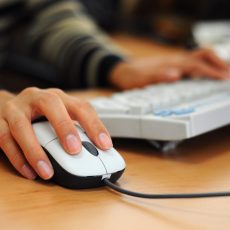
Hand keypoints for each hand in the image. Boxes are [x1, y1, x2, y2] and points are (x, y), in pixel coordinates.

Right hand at [0, 88, 111, 179]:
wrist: (6, 106)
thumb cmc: (39, 115)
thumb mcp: (59, 117)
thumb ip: (75, 130)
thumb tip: (94, 150)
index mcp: (57, 97)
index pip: (80, 106)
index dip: (94, 125)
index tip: (105, 145)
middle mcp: (37, 97)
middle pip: (51, 104)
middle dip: (64, 127)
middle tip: (75, 150)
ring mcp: (16, 108)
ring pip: (22, 126)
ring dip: (35, 151)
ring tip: (48, 172)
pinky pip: (5, 139)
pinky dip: (17, 157)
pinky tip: (30, 172)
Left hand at [109, 49, 229, 89]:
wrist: (122, 70)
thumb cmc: (131, 76)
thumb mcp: (140, 79)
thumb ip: (157, 76)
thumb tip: (177, 75)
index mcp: (170, 64)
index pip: (196, 65)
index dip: (212, 71)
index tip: (224, 79)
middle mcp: (174, 61)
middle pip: (202, 55)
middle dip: (218, 63)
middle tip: (228, 76)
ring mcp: (173, 62)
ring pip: (198, 57)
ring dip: (213, 63)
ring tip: (223, 74)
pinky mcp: (171, 65)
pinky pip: (192, 62)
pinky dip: (203, 66)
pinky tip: (205, 74)